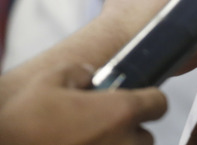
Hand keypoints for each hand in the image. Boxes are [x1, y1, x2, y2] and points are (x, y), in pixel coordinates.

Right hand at [0, 63, 165, 144]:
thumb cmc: (23, 122)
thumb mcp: (49, 82)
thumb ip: (79, 72)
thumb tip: (91, 76)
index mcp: (120, 112)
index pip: (159, 103)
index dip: (148, 99)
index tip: (133, 100)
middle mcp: (124, 143)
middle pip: (146, 136)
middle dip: (130, 129)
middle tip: (103, 125)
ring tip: (90, 141)